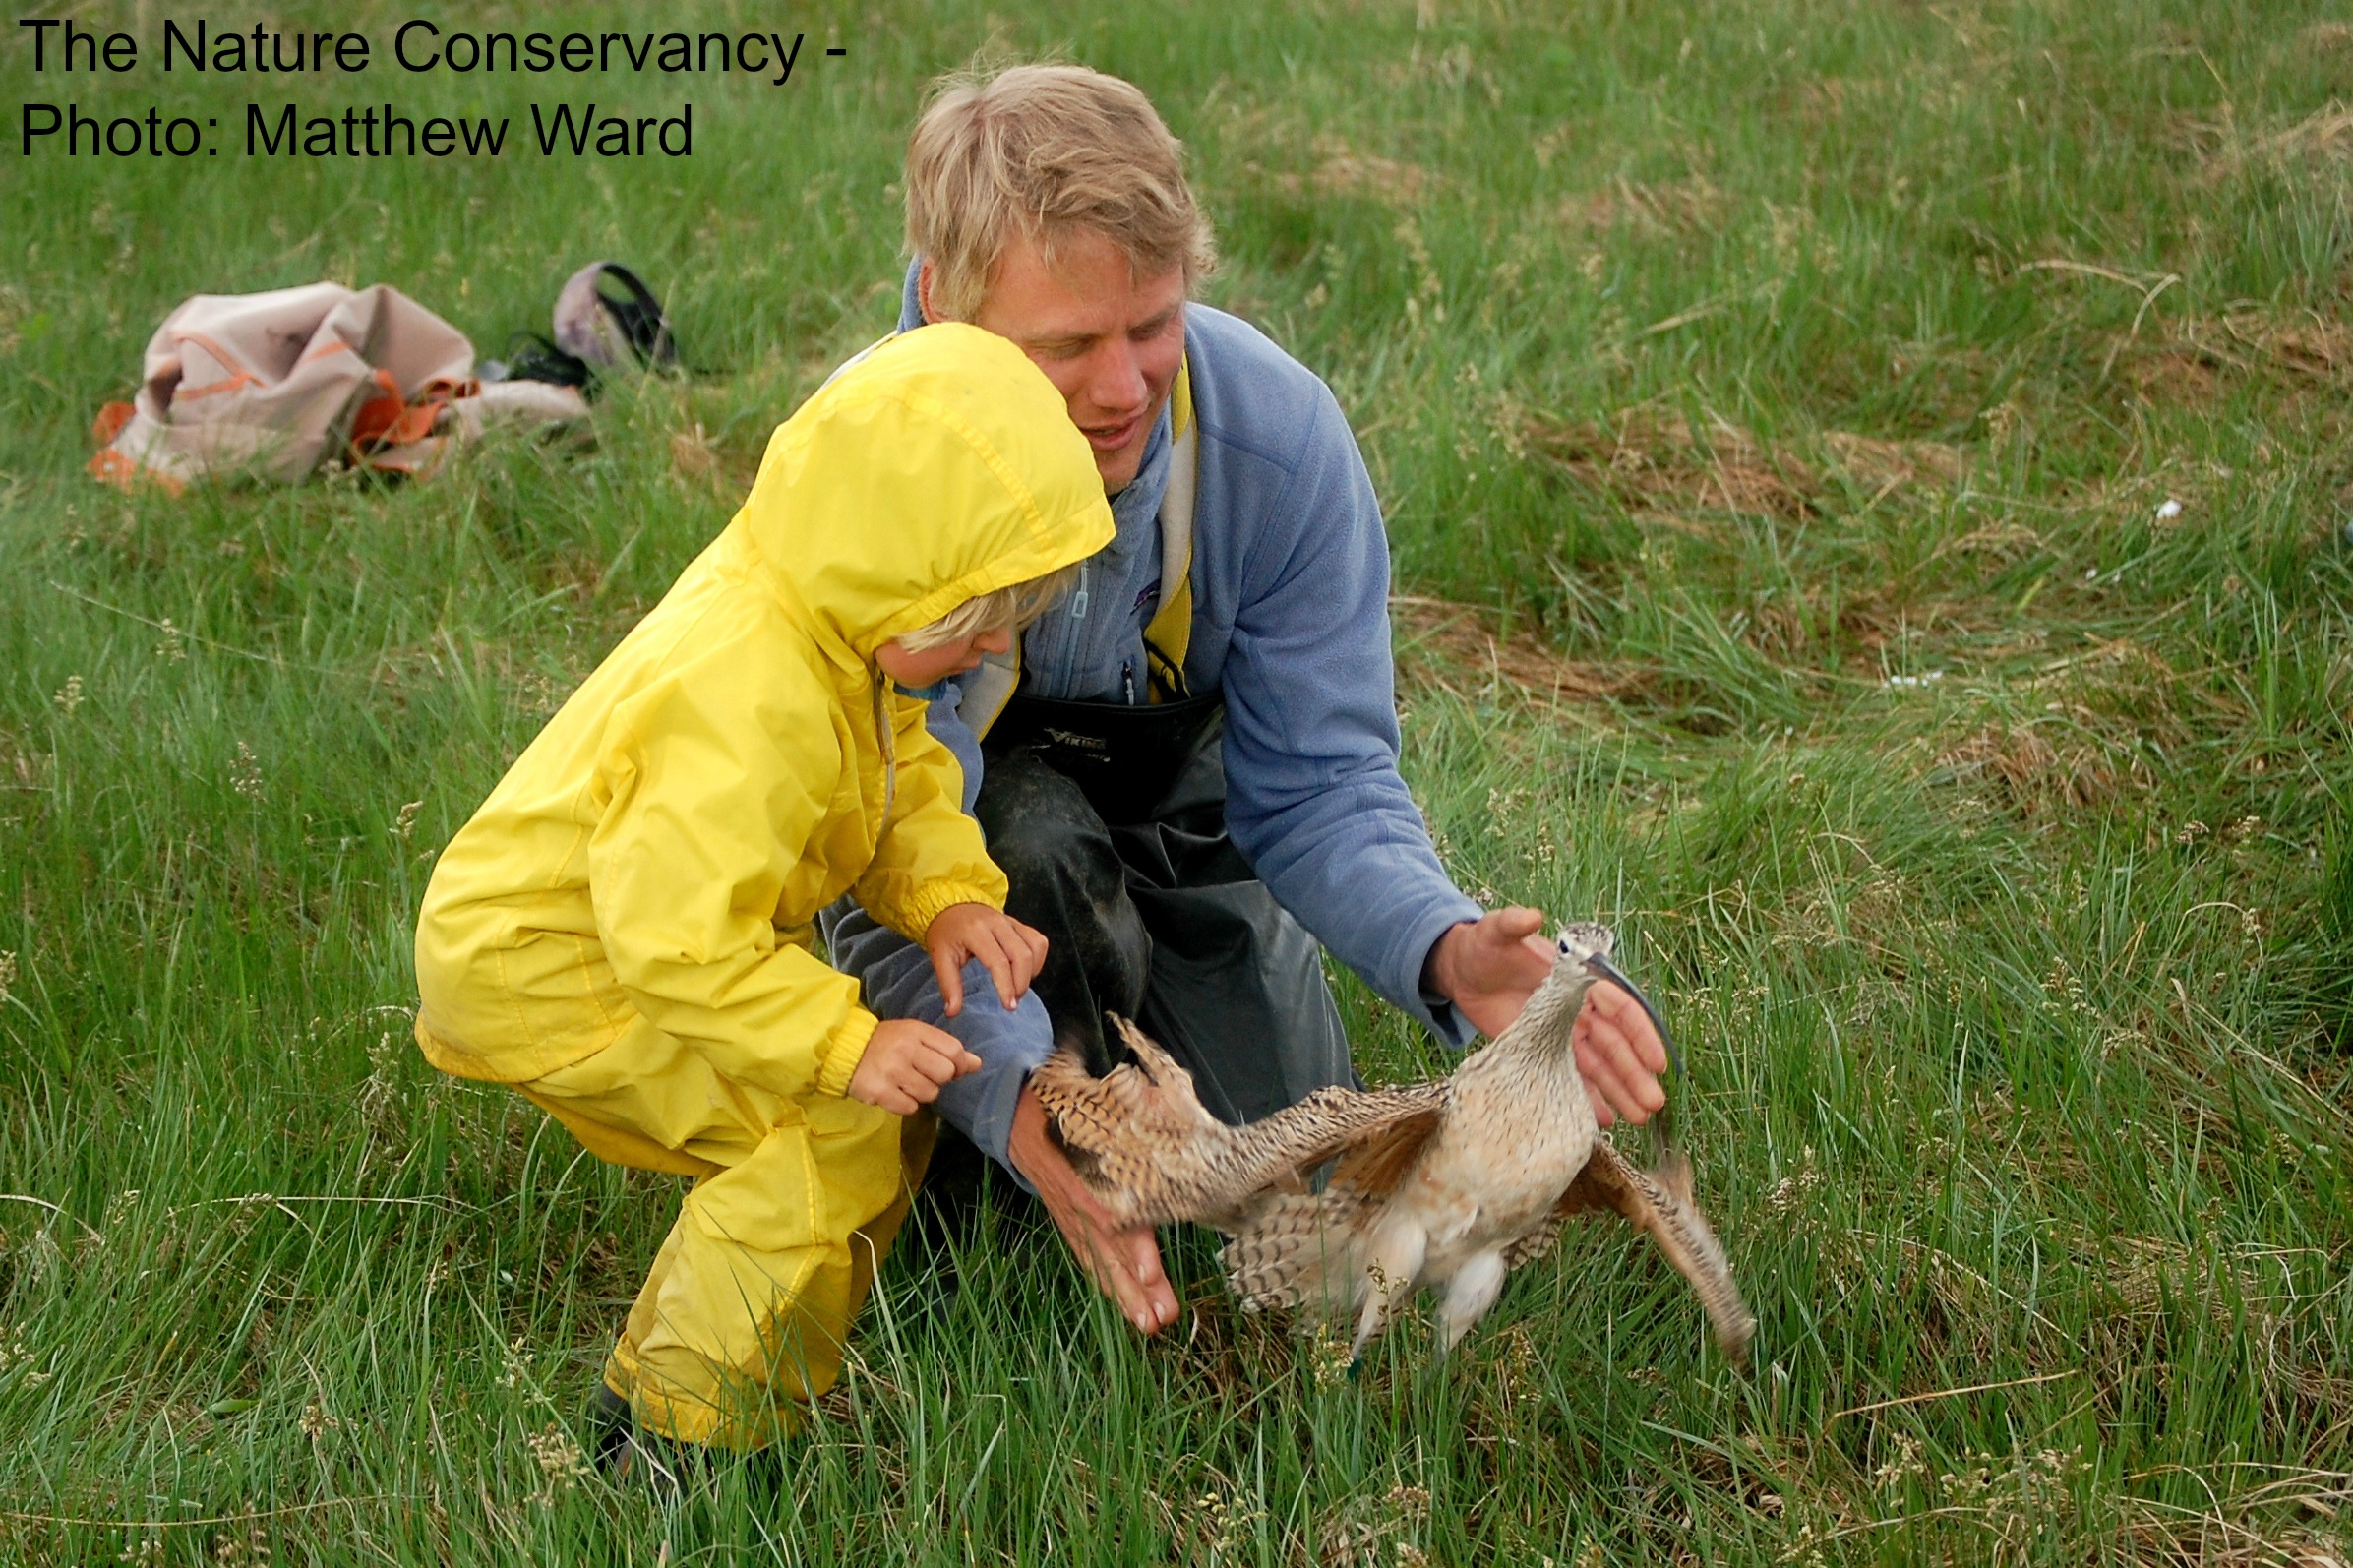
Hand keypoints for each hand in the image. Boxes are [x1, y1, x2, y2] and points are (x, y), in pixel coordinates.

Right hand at [845, 1018, 982, 1114]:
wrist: (843, 1051)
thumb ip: (945, 1049)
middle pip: (945, 1074)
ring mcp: (892, 1070)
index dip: (958, 1065)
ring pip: (929, 1093)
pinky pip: (910, 1107)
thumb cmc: (885, 1043)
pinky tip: (893, 1092)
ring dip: (920, 1093)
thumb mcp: (915, 1037)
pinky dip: (904, 1104)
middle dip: (938, 1079)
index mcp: (916, 1031)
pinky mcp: (879, 1091)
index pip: (954, 1050)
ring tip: (904, 1083)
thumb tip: (977, 1064)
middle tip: (921, 1075)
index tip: (950, 1069)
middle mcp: (905, 1049)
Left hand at [925, 902, 1048, 1017]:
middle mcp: (996, 922)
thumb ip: (949, 986)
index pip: (999, 961)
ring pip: (1035, 947)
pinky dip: (1037, 959)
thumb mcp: (940, 958)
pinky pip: (1038, 941)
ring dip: (1031, 972)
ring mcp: (1010, 921)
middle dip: (1021, 983)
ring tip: (1018, 987)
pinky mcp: (1018, 923)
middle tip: (1012, 1001)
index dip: (1007, 986)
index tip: (1009, 1006)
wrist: (949, 905)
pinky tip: (1025, 971)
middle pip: (1022, 955)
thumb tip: (952, 1012)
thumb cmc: (945, 932)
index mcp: (975, 930)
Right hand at [1008, 1080, 1180, 1335]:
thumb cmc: (1064, 1103)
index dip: (1128, 1245)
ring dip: (1124, 1294)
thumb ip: (1124, 1103)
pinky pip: (1086, 1256)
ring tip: (1150, 1324)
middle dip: (1133, 1288)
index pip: (1106, 1216)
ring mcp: (1068, 1214)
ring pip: (1098, 1260)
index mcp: (1082, 1171)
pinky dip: (1104, 1281)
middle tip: (1160, 1319)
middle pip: (1107, 1250)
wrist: (1018, 1113)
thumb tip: (1156, 1100)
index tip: (1149, 1273)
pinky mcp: (1066, 1221)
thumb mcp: (1085, 1100)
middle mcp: (1075, 1200)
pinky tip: (1123, 1304)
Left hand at [1426, 906, 1668, 1127]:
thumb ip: (1513, 923)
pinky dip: (1588, 1097)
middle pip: (1614, 1044)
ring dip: (1620, 1090)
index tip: (1656, 1061)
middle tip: (1653, 1103)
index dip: (1639, 1034)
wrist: (1461, 970)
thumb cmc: (1484, 945)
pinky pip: (1570, 1077)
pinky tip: (1605, 1119)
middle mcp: (1579, 1010)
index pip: (1620, 1008)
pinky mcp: (1542, 1052)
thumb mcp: (1495, 931)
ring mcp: (1562, 1034)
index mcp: (1580, 980)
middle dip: (1635, 1073)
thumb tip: (1532, 916)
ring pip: (1599, 1066)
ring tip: (1639, 1118)